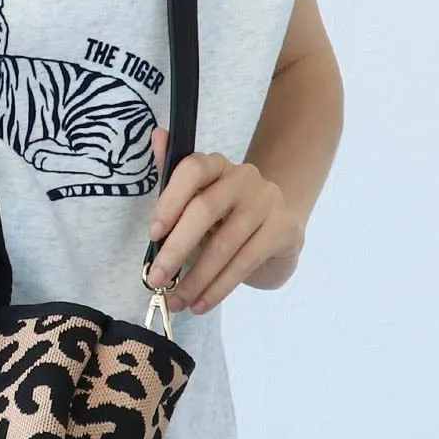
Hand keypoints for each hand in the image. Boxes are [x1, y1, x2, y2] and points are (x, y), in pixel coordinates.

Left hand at [144, 128, 303, 314]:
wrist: (276, 235)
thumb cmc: (225, 219)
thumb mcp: (195, 205)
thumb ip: (173, 181)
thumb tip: (158, 136)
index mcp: (217, 165)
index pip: (192, 169)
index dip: (170, 200)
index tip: (153, 234)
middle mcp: (244, 176)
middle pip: (205, 209)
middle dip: (176, 249)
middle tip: (157, 279)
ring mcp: (268, 201)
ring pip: (225, 243)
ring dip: (197, 278)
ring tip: (179, 300)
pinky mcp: (285, 228)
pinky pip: (246, 261)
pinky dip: (220, 287)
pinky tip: (203, 302)